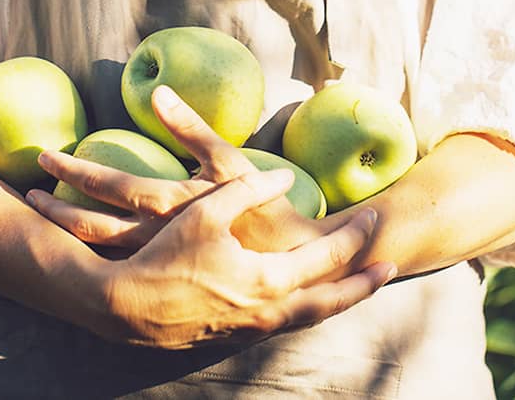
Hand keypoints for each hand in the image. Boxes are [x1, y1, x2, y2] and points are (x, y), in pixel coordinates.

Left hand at [28, 85, 337, 252]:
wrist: (290, 266)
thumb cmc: (264, 209)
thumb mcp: (229, 164)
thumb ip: (191, 127)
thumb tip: (156, 92)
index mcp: (168, 205)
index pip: (107, 184)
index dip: (72, 170)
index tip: (44, 158)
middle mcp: (154, 239)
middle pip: (89, 225)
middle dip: (55, 207)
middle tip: (30, 190)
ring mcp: (156, 263)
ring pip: (96, 250)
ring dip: (65, 231)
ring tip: (43, 213)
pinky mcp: (164, 277)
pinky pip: (116, 266)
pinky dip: (89, 253)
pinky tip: (74, 245)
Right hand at [79, 170, 395, 348]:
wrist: (125, 309)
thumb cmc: (165, 256)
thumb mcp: (206, 211)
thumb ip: (250, 189)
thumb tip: (283, 177)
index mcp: (269, 281)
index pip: (328, 258)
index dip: (355, 237)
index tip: (375, 218)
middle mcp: (270, 313)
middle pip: (332, 302)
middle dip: (363, 285)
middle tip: (389, 268)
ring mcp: (253, 330)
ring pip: (309, 318)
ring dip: (337, 301)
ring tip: (356, 288)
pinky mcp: (235, 337)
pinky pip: (284, 324)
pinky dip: (304, 311)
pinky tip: (306, 302)